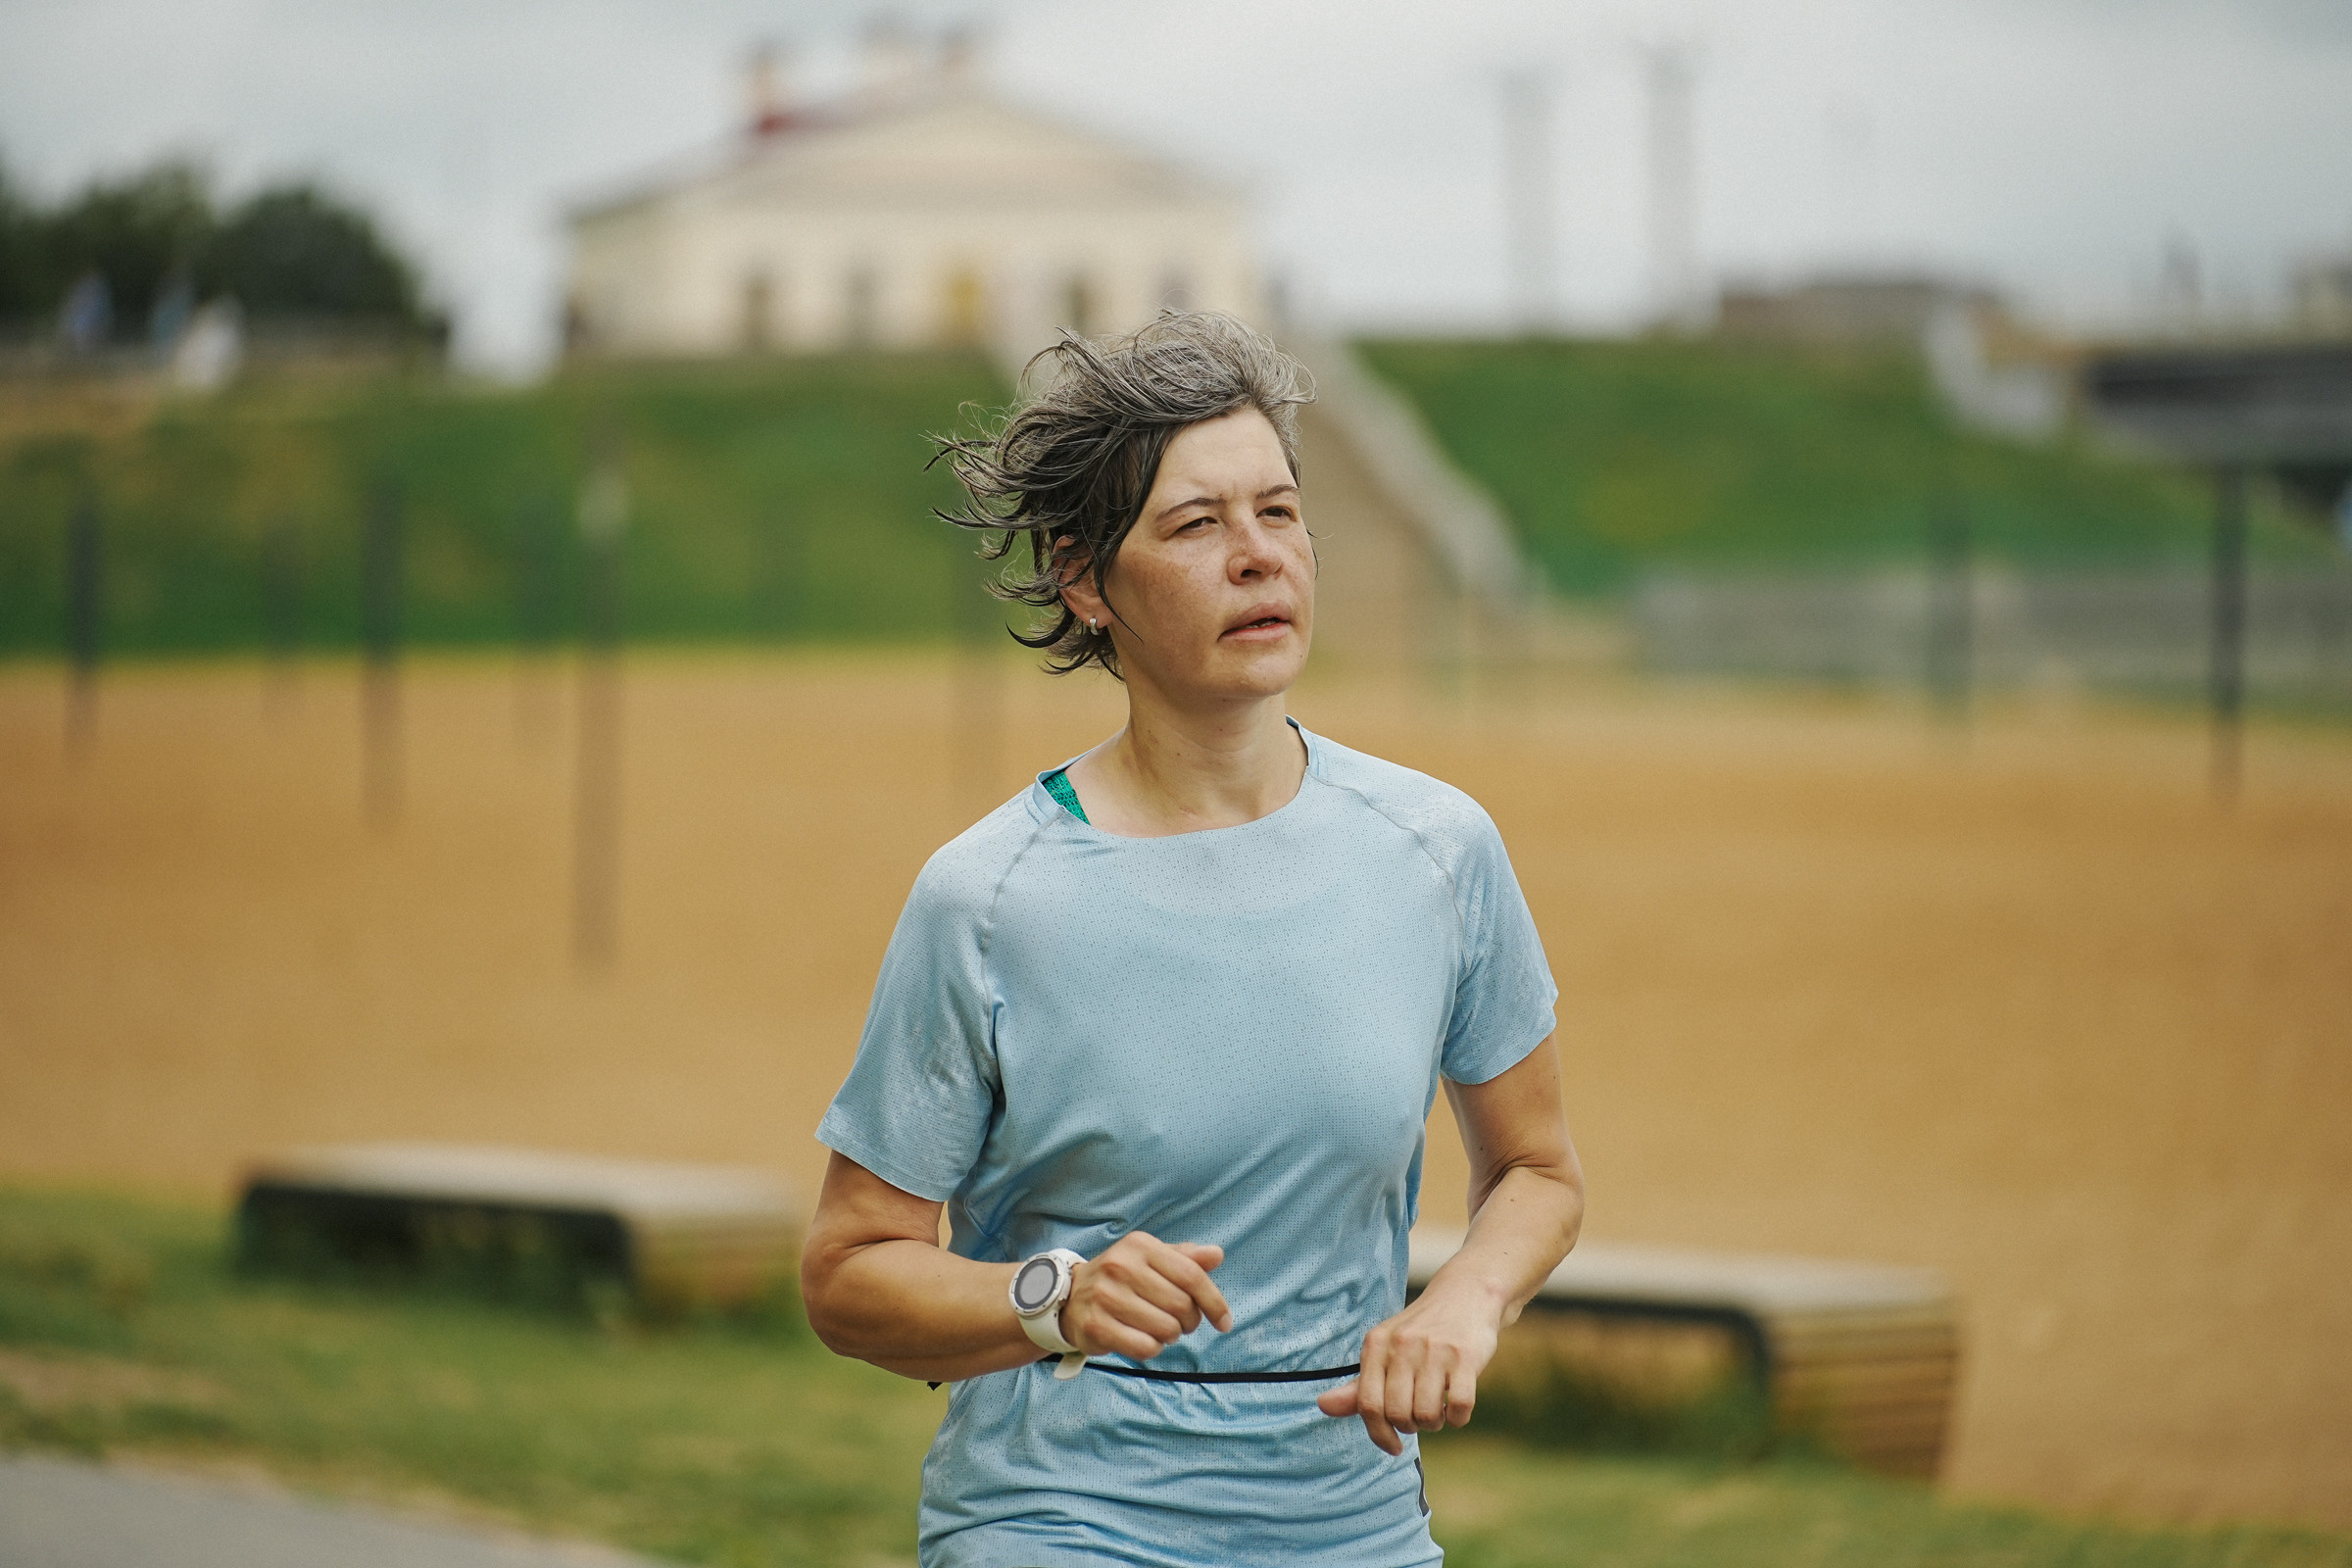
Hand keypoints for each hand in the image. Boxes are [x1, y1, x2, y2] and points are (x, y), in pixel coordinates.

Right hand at [1059, 1233, 1230, 1360]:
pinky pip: (1145, 1347)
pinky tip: (1144, 1340)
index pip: (1192, 1275)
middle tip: (1180, 1323)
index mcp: (1140, 1246)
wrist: (1071, 1296)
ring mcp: (1105, 1296)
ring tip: (1159, 1329)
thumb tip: (1216, 1254)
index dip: (1214, 1302)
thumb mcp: (1152, 1260)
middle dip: (1190, 1322)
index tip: (1225, 1322)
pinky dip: (1153, 1349)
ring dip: (1171, 1336)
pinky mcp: (1095, 1325)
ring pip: (1165, 1329)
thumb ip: (1185, 1259)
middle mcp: (1120, 1266)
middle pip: (1181, 1305)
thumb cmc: (1123, 1279)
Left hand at [1317, 1283, 1499, 1454]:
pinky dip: (1457, 1419)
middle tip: (1419, 1417)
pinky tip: (1455, 1408)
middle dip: (1410, 1427)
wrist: (1465, 1294)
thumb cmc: (1420, 1332)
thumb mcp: (1385, 1349)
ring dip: (1434, 1424)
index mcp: (1376, 1344)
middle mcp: (1402, 1345)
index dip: (1379, 1434)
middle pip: (1398, 1414)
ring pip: (1428, 1415)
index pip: (1368, 1405)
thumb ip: (1360, 1384)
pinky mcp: (1465, 1357)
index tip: (1393, 1446)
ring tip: (1437, 1410)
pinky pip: (1459, 1407)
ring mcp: (1435, 1351)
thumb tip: (1322, 1406)